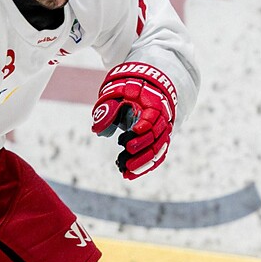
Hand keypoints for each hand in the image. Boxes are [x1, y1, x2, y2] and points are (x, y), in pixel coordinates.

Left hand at [92, 62, 175, 178]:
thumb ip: (108, 109)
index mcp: (154, 103)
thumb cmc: (128, 90)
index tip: (133, 134)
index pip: (153, 116)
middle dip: (142, 150)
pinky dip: (146, 166)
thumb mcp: (117, 93)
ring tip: (127, 172)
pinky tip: (132, 174)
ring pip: (158, 150)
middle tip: (126, 161)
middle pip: (157, 138)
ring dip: (143, 163)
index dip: (145, 125)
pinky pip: (157, 156)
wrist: (145, 88)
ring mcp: (162, 131)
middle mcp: (162, 119)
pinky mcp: (160, 141)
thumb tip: (98, 130)